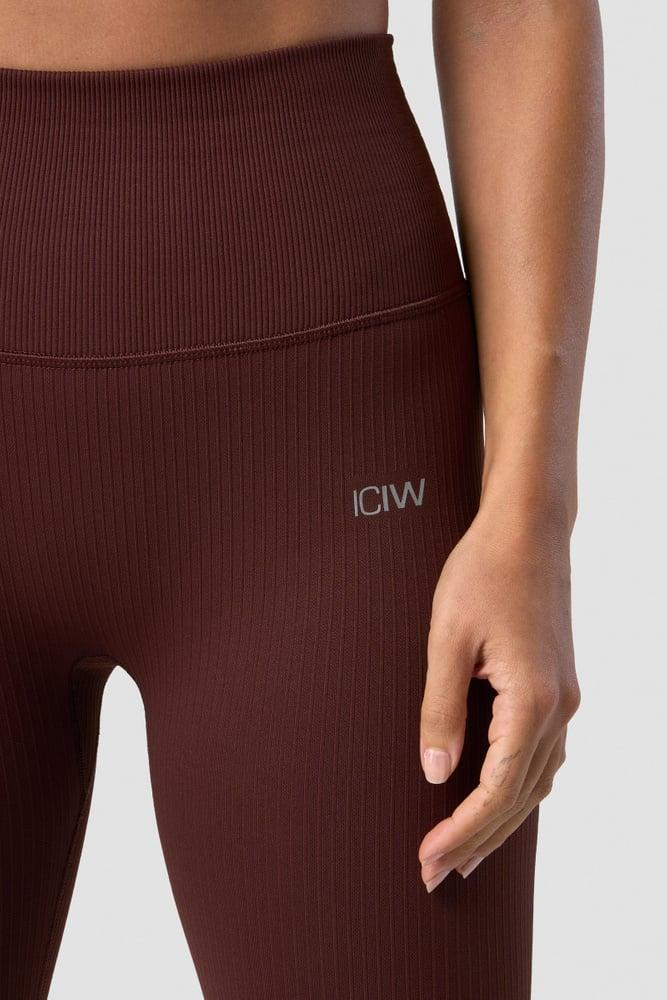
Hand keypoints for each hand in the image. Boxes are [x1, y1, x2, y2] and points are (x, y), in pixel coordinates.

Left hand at [417, 505, 580, 890]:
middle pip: (521, 798)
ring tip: (463, 853)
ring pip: (537, 781)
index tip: (427, 860)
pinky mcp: (559, 686)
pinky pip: (543, 756)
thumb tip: (436, 773)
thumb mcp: (447, 638)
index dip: (461, 831)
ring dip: (501, 821)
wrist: (528, 528)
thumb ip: (439, 709)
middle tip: (435, 875)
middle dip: (478, 841)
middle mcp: (559, 707)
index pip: (496, 791)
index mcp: (532, 700)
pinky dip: (518, 789)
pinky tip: (496, 799)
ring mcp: (565, 698)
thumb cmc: (483, 572)